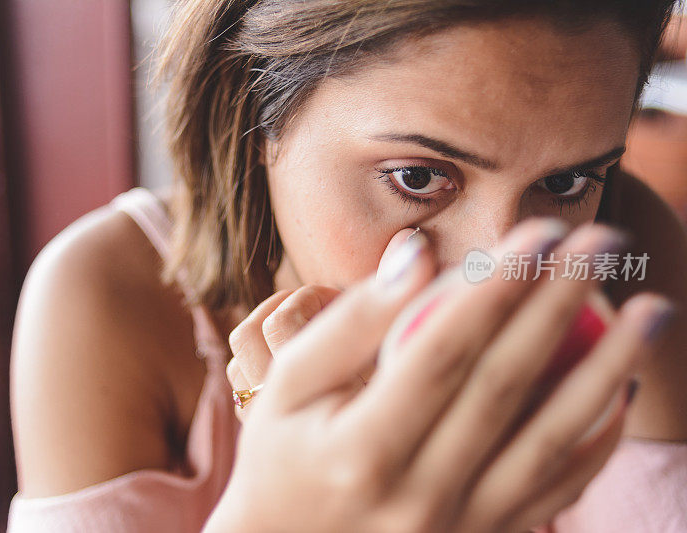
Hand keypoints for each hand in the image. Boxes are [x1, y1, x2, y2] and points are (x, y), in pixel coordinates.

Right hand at [206, 218, 671, 532]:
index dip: (495, 286)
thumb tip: (416, 253)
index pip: (442, 349)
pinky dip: (596, 440)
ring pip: (550, 441)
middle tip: (603, 242)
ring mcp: (458, 525)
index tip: (539, 230)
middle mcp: (418, 492)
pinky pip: (556, 491)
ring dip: (607, 370)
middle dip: (560, 304)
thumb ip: (352, 321)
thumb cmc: (284, 455)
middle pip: (505, 384)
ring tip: (652, 312)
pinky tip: (619, 389)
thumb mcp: (290, 384)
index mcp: (363, 447)